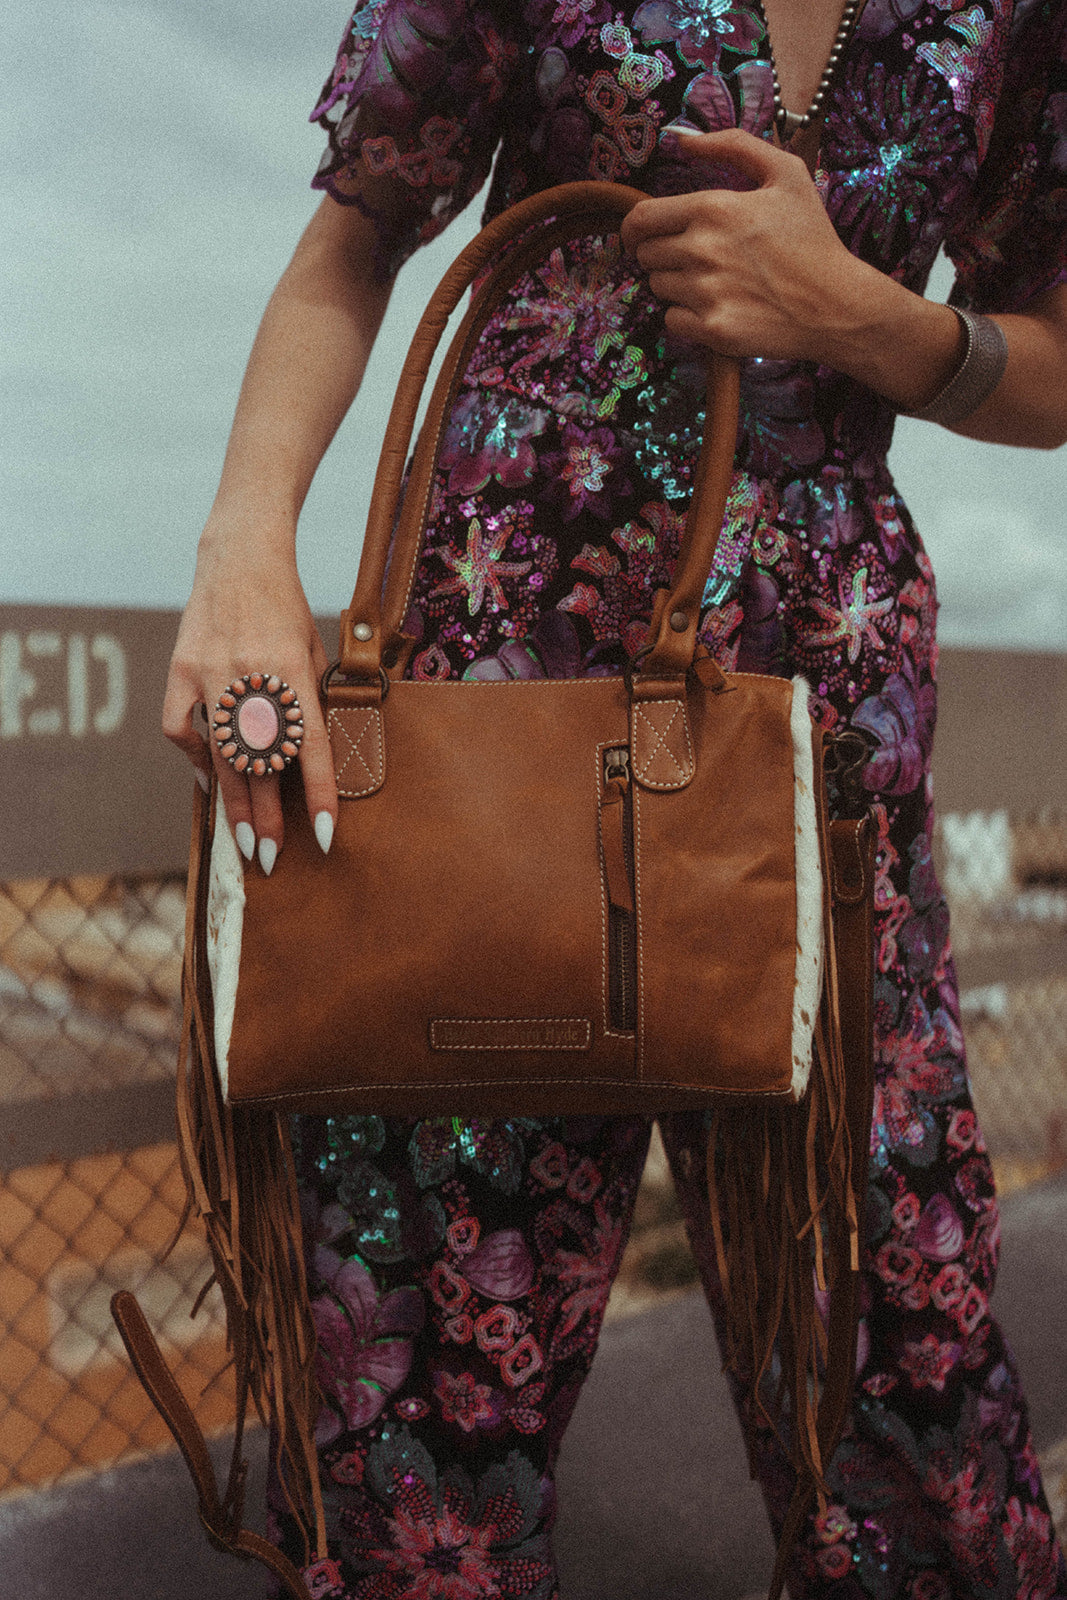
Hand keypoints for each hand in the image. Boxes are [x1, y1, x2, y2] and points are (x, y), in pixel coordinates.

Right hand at [162, 524, 336, 871]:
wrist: (240, 558)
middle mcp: (250, 675)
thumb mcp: (312, 652)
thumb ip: (309, 704)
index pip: (311, 748)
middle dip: (266, 816)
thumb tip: (304, 765)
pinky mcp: (181, 668)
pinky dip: (194, 758)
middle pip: (259, 762)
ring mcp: (209, 673)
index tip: (327, 837)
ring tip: (242, 841)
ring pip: (219, 756)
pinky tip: (209, 778)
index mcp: (294, 671)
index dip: (320, 796)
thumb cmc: (287, 611)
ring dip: (232, 803)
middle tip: (270, 858)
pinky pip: (182, 728)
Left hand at [620, 127, 863, 362]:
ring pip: (658, 288)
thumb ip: (733, 146)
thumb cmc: (812, 239)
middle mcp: (702, 250)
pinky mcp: (712, 329)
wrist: (836, 304)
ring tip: (714, 282)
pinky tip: (718, 307)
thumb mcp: (786, 174)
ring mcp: (705, 293)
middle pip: (646, 255)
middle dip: (661, 255)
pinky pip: (672, 320)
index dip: (633, 228)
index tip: (639, 236)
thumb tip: (683, 140)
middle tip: (692, 259)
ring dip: (676, 285)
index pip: (640, 219)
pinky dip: (687, 316)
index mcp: (713, 208)